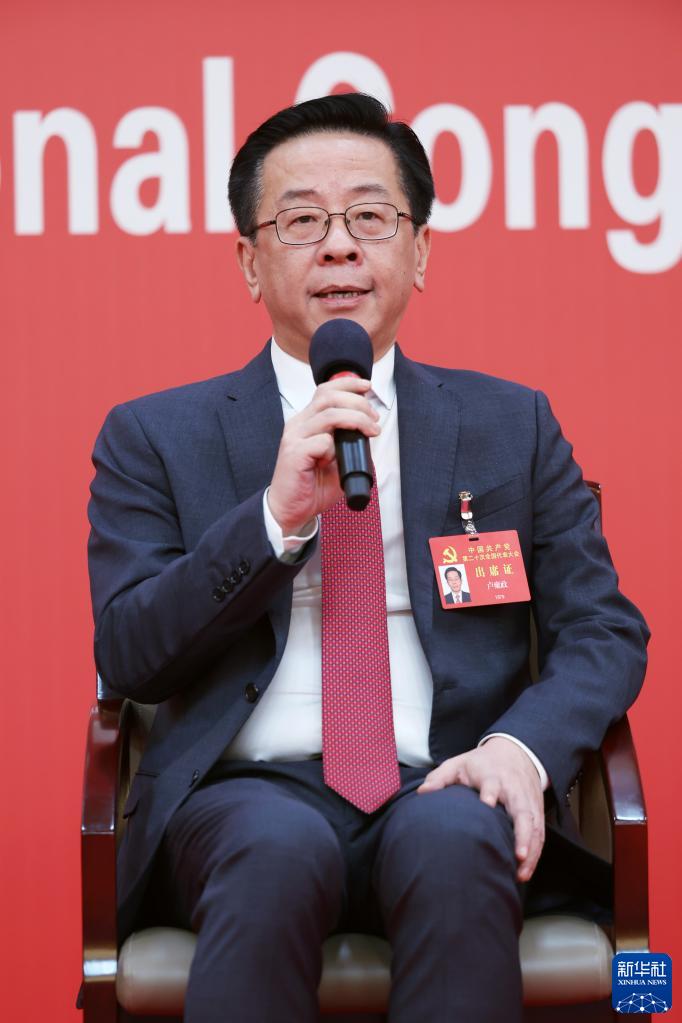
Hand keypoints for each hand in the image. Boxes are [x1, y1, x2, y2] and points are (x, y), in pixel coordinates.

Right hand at [268, 376, 379, 534]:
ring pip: (329, 415)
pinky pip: (322, 442)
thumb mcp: (335, 460)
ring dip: (355, 420)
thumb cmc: (311, 487)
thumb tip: (368, 432)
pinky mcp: (294, 454)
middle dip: (358, 403)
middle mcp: (298, 425)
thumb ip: (347, 443)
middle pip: (329, 397)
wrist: (290, 511)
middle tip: (374, 419)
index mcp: (306, 422)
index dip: (347, 384)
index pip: (324, 391)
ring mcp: (294, 438)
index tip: (367, 387)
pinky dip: (335, 449)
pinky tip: (333, 462)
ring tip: (370, 431)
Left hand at [417, 736, 544, 881]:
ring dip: (531, 849)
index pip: (492, 784)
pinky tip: (525, 871)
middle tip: (519, 855)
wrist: (514, 752)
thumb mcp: (458, 764)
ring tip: (522, 873)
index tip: (487, 804)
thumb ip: (440, 778)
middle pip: (522, 810)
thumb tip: (422, 793)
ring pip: (534, 826)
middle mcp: (513, 789)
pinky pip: (540, 833)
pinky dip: (535, 852)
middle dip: (523, 834)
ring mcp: (528, 801)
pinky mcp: (537, 810)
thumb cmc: (481, 763)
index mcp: (492, 776)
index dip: (489, 793)